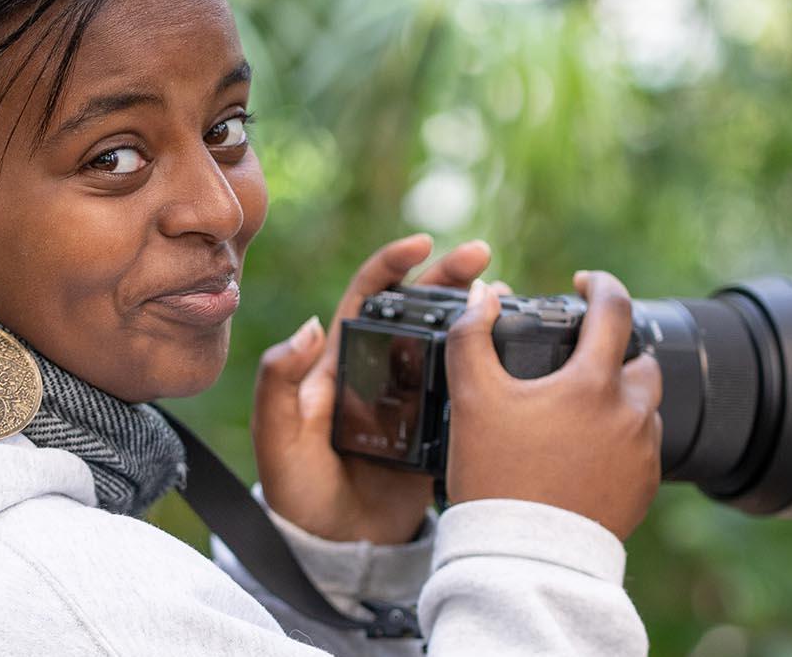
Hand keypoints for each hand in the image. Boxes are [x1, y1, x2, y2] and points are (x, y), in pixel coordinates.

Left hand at [254, 234, 494, 543]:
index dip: (393, 264)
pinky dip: (490, 364)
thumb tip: (310, 325)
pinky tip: (514, 354)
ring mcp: (412, 398)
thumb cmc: (297, 490)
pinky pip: (468, 387)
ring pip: (448, 340)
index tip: (422, 243)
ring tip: (506, 298)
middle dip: (450, 276)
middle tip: (484, 257)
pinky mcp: (438, 428)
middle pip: (418, 308)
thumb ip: (280, 382)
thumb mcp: (277, 436)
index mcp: (339, 362)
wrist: (333, 548)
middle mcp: (380, 371)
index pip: (367, 295)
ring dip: (476, 313)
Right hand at [442, 271, 662, 538]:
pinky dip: (619, 441)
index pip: (615, 309)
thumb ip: (471, 337)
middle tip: (575, 364)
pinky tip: (583, 454)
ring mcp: (643, 454)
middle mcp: (630, 414)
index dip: (601, 285)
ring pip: (643, 407)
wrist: (522, 558)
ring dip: (618, 400)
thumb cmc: (496, 476)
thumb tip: (481, 295)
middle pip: (640, 361)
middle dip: (615, 353)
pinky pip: (642, 450)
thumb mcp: (472, 399)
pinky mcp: (644, 489)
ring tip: (574, 414)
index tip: (584, 283)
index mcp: (593, 383)